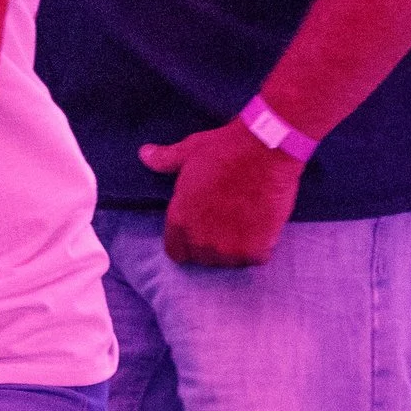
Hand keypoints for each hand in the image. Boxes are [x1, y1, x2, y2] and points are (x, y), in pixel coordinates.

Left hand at [140, 122, 302, 269]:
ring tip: (244, 224)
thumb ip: (165, 160)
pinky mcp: (256, 250)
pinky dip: (259, 248)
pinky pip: (254, 259)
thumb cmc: (226, 149)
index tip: (199, 228)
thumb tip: (145, 154)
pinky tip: (261, 227)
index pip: (176, 251)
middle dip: (211, 244)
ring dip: (235, 248)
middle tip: (225, 222)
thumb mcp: (190, 151)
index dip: (186, 241)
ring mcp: (229, 248)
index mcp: (180, 219)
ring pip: (228, 261)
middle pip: (202, 258)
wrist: (266, 150)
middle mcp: (201, 239)